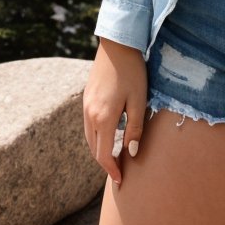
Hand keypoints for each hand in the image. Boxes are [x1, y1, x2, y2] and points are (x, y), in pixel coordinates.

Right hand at [82, 37, 147, 188]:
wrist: (117, 45)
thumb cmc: (133, 72)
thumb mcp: (139, 101)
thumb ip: (135, 129)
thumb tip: (131, 153)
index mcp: (104, 118)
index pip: (104, 155)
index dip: (112, 170)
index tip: (121, 180)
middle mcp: (90, 115)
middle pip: (94, 149)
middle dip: (105, 162)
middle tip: (119, 170)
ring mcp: (85, 106)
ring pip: (89, 138)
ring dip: (100, 150)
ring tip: (114, 155)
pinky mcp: (86, 98)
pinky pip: (88, 125)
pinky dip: (96, 136)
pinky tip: (109, 133)